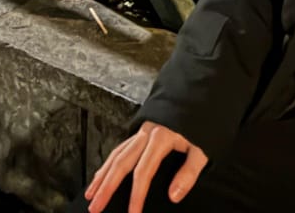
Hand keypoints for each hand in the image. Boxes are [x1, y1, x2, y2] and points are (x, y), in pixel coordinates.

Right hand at [86, 120, 208, 212]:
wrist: (200, 93)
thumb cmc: (201, 120)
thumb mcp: (203, 147)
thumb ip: (189, 172)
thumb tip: (174, 195)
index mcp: (161, 137)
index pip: (143, 171)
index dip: (136, 194)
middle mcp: (146, 132)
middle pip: (121, 162)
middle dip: (106, 186)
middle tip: (95, 208)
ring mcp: (141, 130)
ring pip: (116, 153)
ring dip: (102, 175)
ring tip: (91, 194)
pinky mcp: (141, 129)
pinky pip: (120, 147)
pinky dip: (109, 162)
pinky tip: (102, 173)